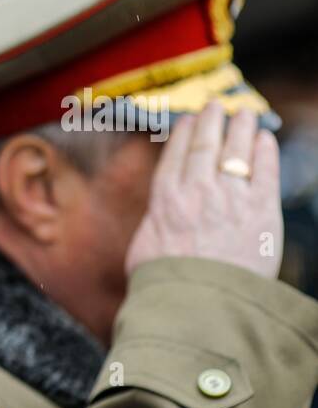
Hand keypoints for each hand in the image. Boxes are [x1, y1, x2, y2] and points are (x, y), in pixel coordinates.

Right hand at [126, 104, 281, 280]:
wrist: (195, 301)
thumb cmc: (163, 284)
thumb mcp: (142, 251)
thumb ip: (153, 229)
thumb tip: (156, 225)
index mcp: (165, 201)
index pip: (175, 157)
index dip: (182, 135)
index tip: (187, 120)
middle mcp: (197, 191)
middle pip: (205, 146)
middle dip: (211, 122)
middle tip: (216, 106)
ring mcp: (230, 198)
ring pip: (235, 151)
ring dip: (240, 128)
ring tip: (244, 113)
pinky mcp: (261, 211)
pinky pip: (265, 173)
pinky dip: (265, 153)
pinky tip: (265, 140)